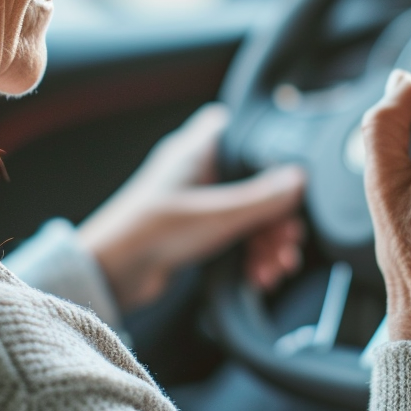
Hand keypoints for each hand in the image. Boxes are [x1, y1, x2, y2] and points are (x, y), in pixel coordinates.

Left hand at [77, 104, 305, 310]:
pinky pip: (235, 237)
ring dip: (267, 242)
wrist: (111, 274)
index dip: (272, 156)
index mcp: (198, 149)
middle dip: (276, 217)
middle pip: (255, 183)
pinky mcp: (196, 231)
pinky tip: (259, 276)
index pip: (245, 134)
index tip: (293, 185)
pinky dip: (250, 255)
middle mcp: (199, 171)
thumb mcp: (217, 214)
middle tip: (287, 242)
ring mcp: (198, 202)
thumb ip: (262, 197)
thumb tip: (299, 179)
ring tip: (275, 268)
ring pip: (248, 214)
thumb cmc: (150, 232)